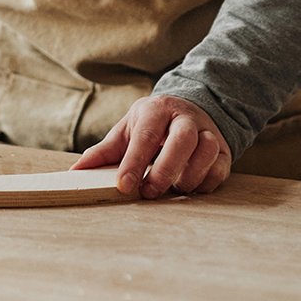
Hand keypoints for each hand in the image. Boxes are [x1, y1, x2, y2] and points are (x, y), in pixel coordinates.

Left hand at [71, 95, 231, 198]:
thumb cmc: (152, 125)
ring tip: (173, 188)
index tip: (124, 186)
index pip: (145, 136)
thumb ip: (104, 152)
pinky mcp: (223, 150)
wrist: (190, 109)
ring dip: (189, 176)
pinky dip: (204, 183)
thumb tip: (76, 171)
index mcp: (156, 110)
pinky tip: (189, 188)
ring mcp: (207, 132)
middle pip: (182, 139)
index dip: (134, 162)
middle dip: (165, 169)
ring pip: (207, 151)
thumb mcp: (127, 131)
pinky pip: (219, 169)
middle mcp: (185, 118)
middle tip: (150, 191)